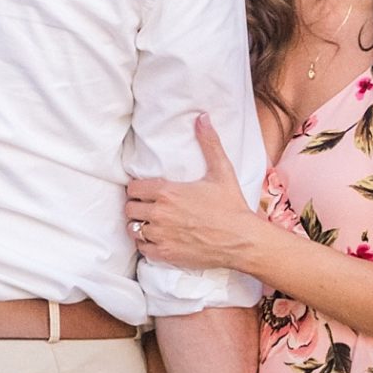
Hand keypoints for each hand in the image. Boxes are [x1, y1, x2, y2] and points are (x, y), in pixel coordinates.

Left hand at [126, 117, 262, 272]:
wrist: (242, 240)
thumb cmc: (232, 206)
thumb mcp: (221, 171)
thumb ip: (209, 143)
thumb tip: (202, 117)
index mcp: (168, 192)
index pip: (133, 188)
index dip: (138, 189)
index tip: (145, 191)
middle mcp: (160, 214)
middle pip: (130, 208)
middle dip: (137, 206)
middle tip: (148, 207)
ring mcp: (161, 236)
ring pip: (133, 229)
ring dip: (140, 225)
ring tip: (151, 223)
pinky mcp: (166, 254)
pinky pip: (143, 248)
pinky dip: (146, 244)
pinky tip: (157, 239)